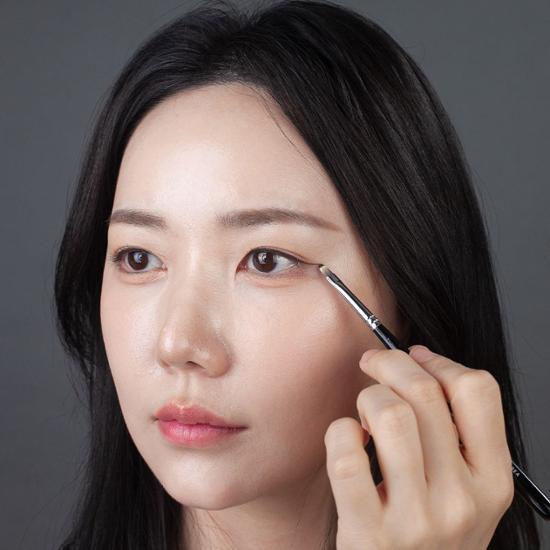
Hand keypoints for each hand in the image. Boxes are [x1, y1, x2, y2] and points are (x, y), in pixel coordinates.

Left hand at [323, 345, 513, 549]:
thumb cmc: (432, 535)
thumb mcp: (466, 490)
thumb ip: (456, 432)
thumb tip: (419, 360)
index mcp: (491, 480)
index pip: (477, 391)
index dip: (439, 361)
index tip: (415, 357)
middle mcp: (461, 500)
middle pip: (424, 393)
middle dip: (389, 363)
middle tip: (372, 365)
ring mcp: (416, 519)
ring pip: (388, 414)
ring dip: (366, 398)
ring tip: (363, 414)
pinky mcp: (369, 534)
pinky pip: (347, 454)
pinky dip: (339, 432)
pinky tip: (347, 442)